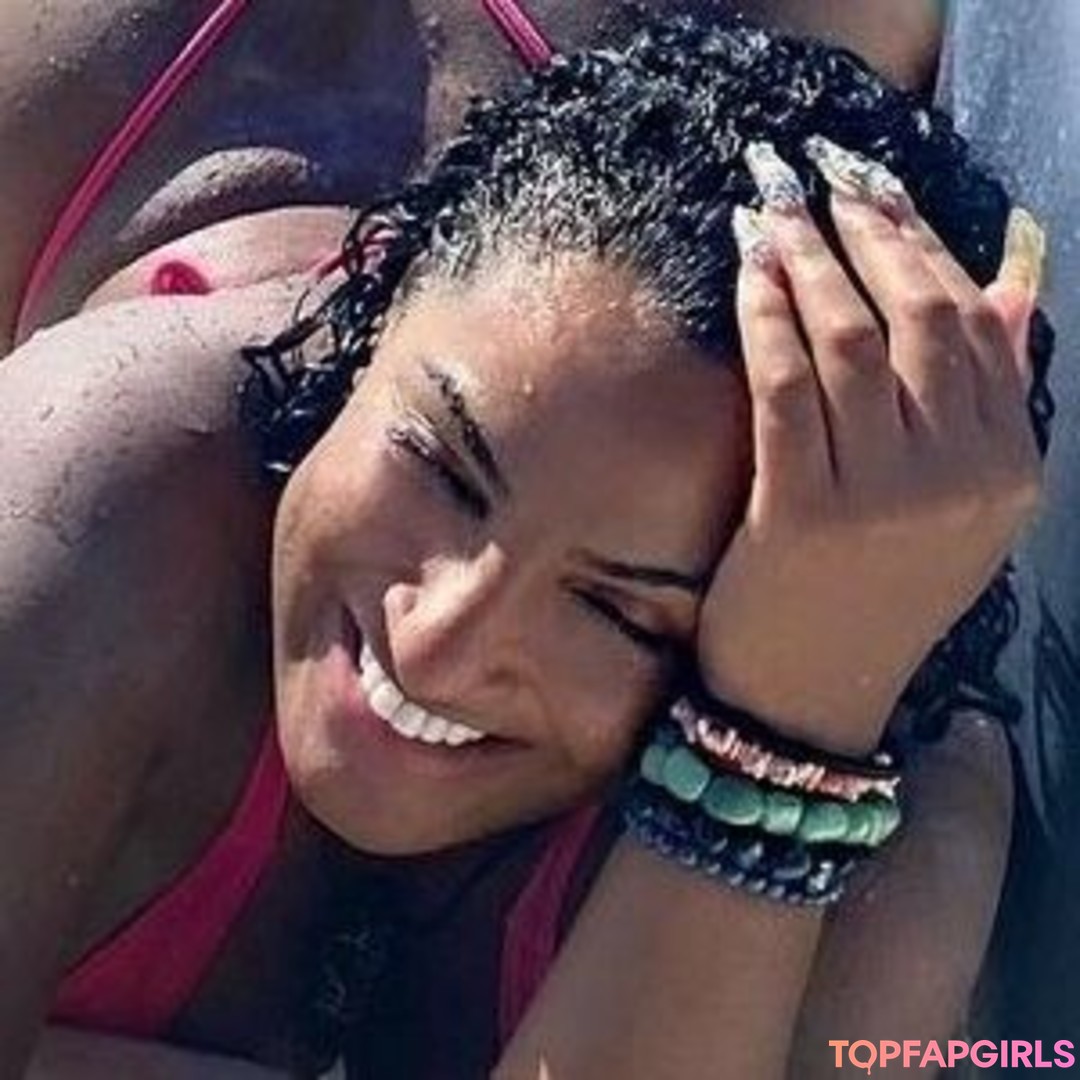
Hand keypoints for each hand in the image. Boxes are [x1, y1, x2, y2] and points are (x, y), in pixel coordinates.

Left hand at [697, 142, 1042, 755]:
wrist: (807, 705)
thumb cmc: (871, 599)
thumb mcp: (957, 509)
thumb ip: (989, 399)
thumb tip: (1013, 284)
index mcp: (1009, 471)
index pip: (973, 323)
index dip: (920, 241)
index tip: (873, 188)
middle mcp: (962, 478)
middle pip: (916, 316)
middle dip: (863, 229)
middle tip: (816, 175)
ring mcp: (887, 498)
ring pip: (849, 339)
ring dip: (807, 256)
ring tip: (771, 206)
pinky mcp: (804, 513)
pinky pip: (786, 384)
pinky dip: (767, 316)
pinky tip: (748, 270)